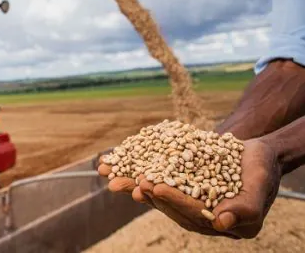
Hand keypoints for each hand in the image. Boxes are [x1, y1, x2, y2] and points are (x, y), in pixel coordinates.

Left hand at [98, 138, 281, 238]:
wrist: (256, 154)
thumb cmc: (262, 169)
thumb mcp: (260, 185)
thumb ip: (246, 207)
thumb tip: (222, 223)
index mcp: (220, 222)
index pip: (194, 214)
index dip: (175, 201)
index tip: (156, 187)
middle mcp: (201, 216)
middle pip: (170, 207)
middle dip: (148, 194)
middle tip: (128, 183)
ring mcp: (188, 201)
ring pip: (158, 194)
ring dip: (134, 185)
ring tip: (113, 177)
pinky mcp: (179, 185)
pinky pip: (156, 179)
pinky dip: (137, 172)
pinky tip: (119, 165)